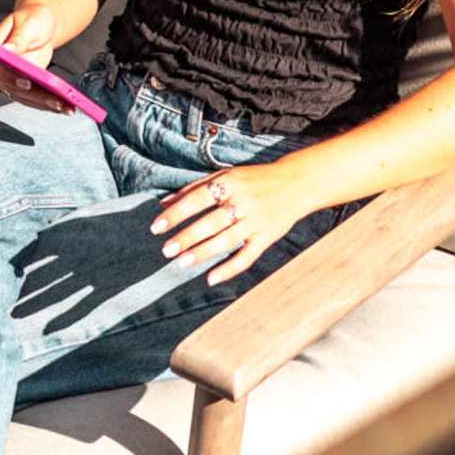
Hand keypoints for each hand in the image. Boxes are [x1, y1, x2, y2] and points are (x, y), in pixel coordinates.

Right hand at [0, 3, 79, 109]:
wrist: (41, 25)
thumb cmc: (32, 20)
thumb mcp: (28, 24)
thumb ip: (18, 38)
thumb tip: (5, 51)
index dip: (9, 77)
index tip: (26, 81)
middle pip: (10, 87)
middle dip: (34, 96)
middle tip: (54, 99)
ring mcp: (8, 79)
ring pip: (23, 97)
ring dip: (44, 104)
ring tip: (65, 105)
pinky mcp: (22, 87)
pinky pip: (33, 98)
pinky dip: (49, 104)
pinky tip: (65, 105)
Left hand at [153, 164, 318, 284]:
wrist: (297, 183)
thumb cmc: (253, 179)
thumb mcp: (225, 175)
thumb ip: (194, 188)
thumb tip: (163, 203)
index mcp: (229, 183)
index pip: (197, 199)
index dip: (176, 214)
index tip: (156, 227)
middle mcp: (243, 202)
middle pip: (210, 222)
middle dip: (186, 237)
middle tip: (166, 250)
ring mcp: (256, 221)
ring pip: (226, 240)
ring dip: (202, 253)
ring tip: (181, 263)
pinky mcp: (268, 237)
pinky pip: (248, 256)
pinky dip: (230, 269)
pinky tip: (211, 278)